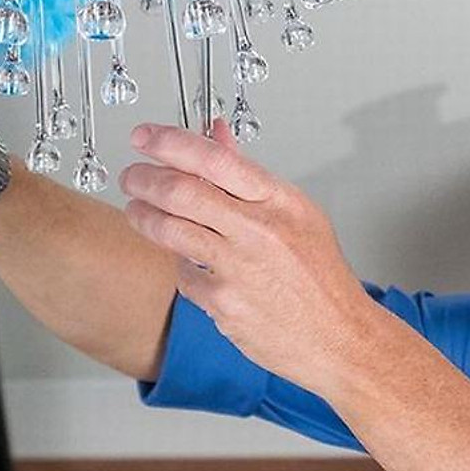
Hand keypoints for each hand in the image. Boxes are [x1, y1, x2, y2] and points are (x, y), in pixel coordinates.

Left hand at [119, 120, 381, 398]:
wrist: (338, 336)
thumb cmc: (319, 274)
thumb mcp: (295, 212)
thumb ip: (246, 174)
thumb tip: (214, 134)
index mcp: (280, 201)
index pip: (216, 159)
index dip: (171, 143)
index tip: (145, 136)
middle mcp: (260, 231)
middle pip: (182, 192)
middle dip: (144, 179)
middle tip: (132, 176)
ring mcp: (239, 269)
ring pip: (171, 231)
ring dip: (143, 216)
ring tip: (137, 209)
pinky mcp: (223, 305)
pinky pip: (183, 275)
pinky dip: (180, 264)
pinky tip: (188, 261)